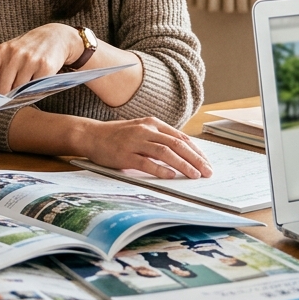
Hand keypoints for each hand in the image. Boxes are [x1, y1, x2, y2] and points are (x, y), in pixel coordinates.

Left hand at [0, 24, 82, 93]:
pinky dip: (35, 90)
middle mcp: (14, 54)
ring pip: (18, 91)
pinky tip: (38, 80)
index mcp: (1, 51)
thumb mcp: (9, 54)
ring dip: (21, 93)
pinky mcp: (45, 67)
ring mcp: (29, 60)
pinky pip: (35, 89)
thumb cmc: (27, 50)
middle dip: (3, 97)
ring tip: (27, 82)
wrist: (56, 36)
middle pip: (2, 88)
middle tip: (9, 95)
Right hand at [80, 117, 212, 179]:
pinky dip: (160, 169)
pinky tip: (170, 176)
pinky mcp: (124, 155)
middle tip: (207, 172)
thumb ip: (159, 139)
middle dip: (195, 159)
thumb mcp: (141, 131)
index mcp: (153, 123)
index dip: (196, 151)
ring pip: (165, 152)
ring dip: (182, 164)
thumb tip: (182, 153)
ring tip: (194, 175)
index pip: (181, 137)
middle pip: (177, 144)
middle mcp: (146, 130)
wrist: (91, 135)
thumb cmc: (117, 135)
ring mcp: (135, 142)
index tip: (206, 163)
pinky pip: (145, 162)